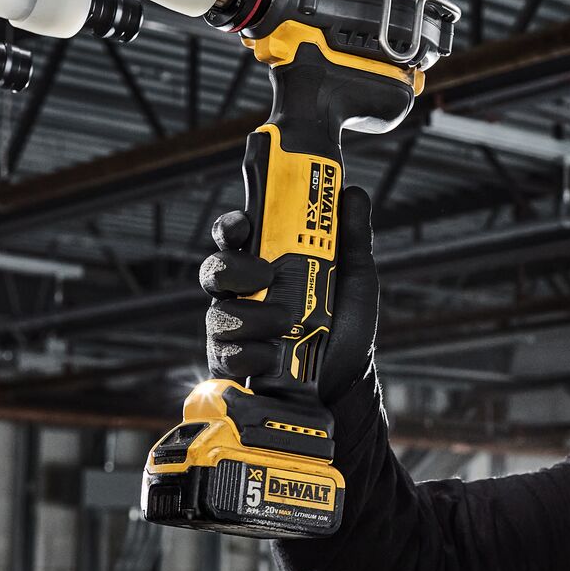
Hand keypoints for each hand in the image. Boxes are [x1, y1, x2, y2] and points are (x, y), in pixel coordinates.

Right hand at [201, 184, 379, 403]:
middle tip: (265, 275)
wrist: (348, 376)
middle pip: (214, 269)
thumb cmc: (345, 321)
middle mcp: (242, 292)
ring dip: (250, 317)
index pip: (234, 236)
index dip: (232, 226)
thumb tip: (353, 193)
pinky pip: (224, 354)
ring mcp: (234, 327)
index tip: (244, 224)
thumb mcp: (354, 275)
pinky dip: (248, 353)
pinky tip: (269, 355)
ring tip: (284, 321)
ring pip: (218, 313)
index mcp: (264, 263)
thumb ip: (352, 236)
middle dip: (232, 268)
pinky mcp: (233, 361)